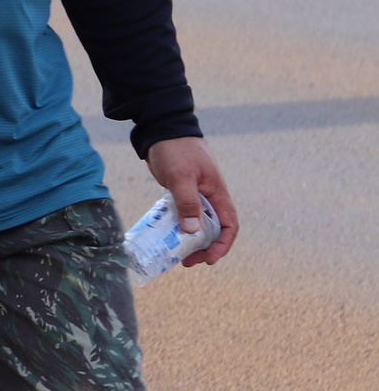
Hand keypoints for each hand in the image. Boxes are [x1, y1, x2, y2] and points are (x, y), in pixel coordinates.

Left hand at [146, 135, 238, 265]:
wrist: (161, 129)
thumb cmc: (176, 150)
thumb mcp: (181, 177)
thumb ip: (187, 202)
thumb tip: (193, 231)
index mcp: (217, 193)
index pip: (229, 225)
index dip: (223, 244)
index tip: (210, 259)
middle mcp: (210, 197)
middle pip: (214, 229)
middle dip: (205, 247)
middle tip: (188, 261)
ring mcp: (195, 195)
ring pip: (198, 223)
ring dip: (191, 240)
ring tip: (177, 254)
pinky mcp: (181, 193)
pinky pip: (184, 215)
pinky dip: (179, 227)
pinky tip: (167, 236)